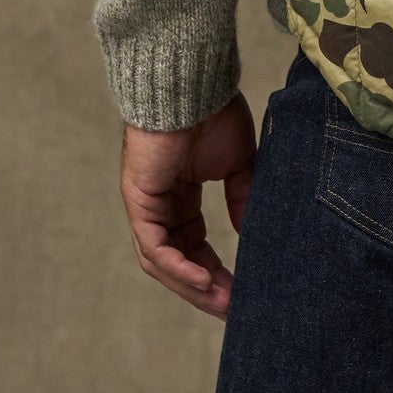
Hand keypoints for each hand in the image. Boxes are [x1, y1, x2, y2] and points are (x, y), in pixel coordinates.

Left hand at [119, 91, 256, 316]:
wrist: (193, 82)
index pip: (194, 246)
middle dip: (205, 288)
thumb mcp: (239, 163)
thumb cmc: (214, 111)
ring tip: (223, 302)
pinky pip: (154, 246)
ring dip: (192, 285)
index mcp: (179, 195)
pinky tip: (204, 279)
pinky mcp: (139, 200)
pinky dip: (178, 267)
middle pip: (177, 261)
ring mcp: (145, 204)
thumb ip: (243, 199)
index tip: (241, 294)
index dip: (216, 272)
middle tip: (234, 310)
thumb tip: (253, 235)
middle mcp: (159, 204)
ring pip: (163, 261)